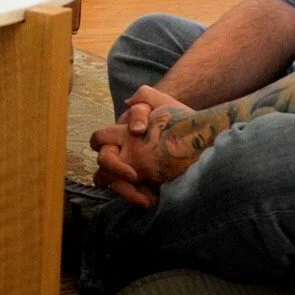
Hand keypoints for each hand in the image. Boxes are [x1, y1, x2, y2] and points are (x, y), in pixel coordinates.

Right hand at [92, 87, 195, 205]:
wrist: (193, 134)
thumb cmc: (174, 117)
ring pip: (114, 183)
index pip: (101, 138)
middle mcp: (120, 152)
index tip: (138, 134)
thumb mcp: (162, 102)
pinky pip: (132, 194)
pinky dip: (140, 198)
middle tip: (133, 176)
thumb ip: (145, 96)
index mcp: (119, 134)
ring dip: (127, 190)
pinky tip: (155, 199)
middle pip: (103, 163)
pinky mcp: (143, 184)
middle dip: (114, 169)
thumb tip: (128, 104)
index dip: (112, 129)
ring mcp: (130, 170)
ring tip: (148, 198)